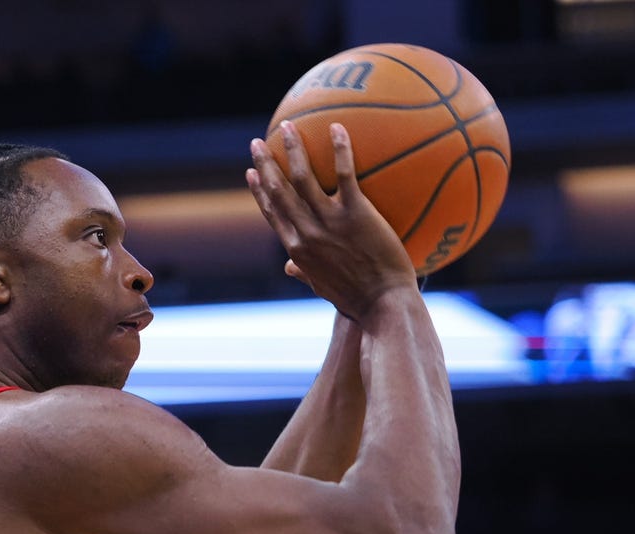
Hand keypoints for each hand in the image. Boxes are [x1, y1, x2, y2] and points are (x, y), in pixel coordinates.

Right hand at [246, 121, 416, 320]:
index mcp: (297, 250)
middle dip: (266, 164)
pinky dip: (339, 149)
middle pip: (279, 191)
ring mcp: (329, 223)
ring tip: (289, 127)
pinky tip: (338, 127)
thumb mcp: (323, 288)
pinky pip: (345, 175)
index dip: (259, 191)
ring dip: (292, 150)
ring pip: (303, 179)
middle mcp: (306, 234)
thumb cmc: (358, 300)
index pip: (272, 213)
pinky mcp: (356, 215)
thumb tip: (290, 269)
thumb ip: (305, 274)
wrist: (383, 305)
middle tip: (258, 142)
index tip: (251, 172)